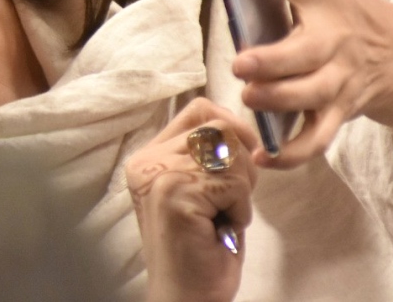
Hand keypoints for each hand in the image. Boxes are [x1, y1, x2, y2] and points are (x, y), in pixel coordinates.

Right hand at [128, 98, 258, 301]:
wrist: (185, 297)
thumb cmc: (200, 249)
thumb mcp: (200, 192)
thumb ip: (208, 156)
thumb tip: (244, 128)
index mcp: (149, 157)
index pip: (198, 110)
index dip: (231, 125)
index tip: (244, 155)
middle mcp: (147, 160)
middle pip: (219, 127)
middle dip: (241, 164)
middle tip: (229, 201)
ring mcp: (159, 174)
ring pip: (231, 154)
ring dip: (241, 191)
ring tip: (221, 218)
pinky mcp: (176, 192)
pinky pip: (235, 184)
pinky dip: (240, 210)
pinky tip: (221, 230)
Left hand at [229, 0, 392, 168]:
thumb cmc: (342, 5)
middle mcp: (332, 44)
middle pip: (305, 56)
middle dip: (272, 63)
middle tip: (242, 64)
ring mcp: (334, 83)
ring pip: (309, 100)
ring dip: (277, 102)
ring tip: (249, 98)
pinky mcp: (334, 114)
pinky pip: (314, 140)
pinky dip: (290, 154)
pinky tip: (261, 156)